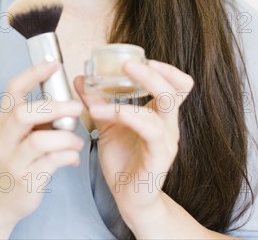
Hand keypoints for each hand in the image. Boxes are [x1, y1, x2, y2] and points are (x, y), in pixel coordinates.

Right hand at [0, 61, 84, 228]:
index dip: (33, 74)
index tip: (54, 64)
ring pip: (38, 141)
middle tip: (77, 106)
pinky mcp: (25, 180)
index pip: (13, 89)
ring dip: (65, 138)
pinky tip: (73, 158)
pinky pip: (50, 163)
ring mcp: (13, 160)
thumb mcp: (21, 133)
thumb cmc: (18, 158)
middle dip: (54, 107)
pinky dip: (67, 157)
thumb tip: (71, 95)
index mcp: (5, 119)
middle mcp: (5, 137)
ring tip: (77, 141)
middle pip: (23, 113)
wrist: (1, 200)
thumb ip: (40, 115)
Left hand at [74, 59, 193, 226]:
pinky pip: (150, 130)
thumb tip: (81, 78)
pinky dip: (126, 116)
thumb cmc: (123, 161)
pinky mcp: (159, 157)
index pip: (176, 83)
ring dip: (134, 93)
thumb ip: (96, 102)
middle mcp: (168, 124)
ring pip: (164, 106)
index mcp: (159, 114)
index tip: (139, 59)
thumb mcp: (107, 125)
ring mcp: (167, 140)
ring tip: (105, 90)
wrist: (128, 199)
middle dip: (151, 72)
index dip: (164, 68)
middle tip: (126, 64)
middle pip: (174, 88)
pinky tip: (106, 113)